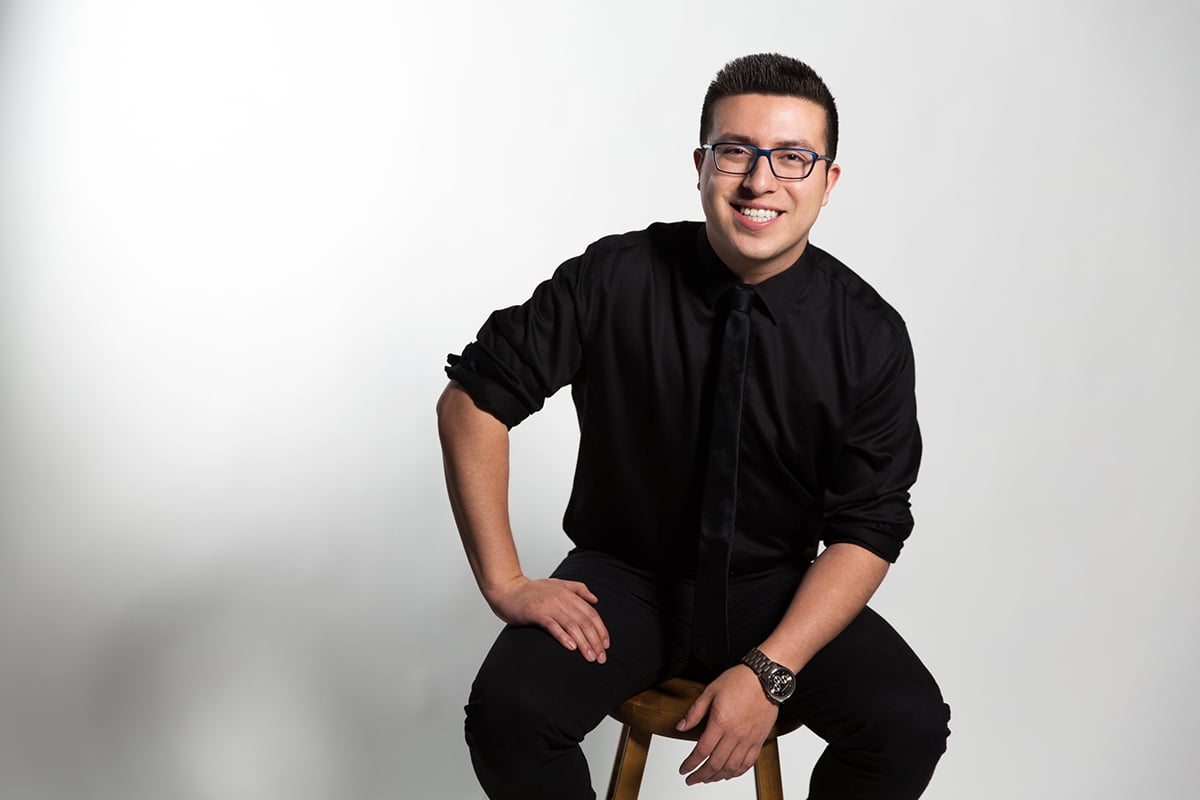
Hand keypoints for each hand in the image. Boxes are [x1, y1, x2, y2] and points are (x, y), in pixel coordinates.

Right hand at [485, 576, 609, 662]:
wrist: (507, 589)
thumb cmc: (531, 590)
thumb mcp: (558, 584)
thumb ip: (578, 589)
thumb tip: (595, 599)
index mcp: (568, 593)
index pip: (591, 613)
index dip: (601, 629)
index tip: (606, 645)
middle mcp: (561, 599)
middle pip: (584, 621)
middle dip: (595, 641)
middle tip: (601, 658)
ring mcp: (548, 606)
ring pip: (572, 625)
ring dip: (583, 643)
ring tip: (590, 657)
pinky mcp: (536, 613)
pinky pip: (552, 626)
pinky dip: (563, 636)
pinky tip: (571, 647)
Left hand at [676, 665, 778, 784]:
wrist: (766, 678)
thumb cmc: (739, 680)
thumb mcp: (710, 691)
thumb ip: (695, 712)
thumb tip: (681, 726)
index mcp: (720, 722)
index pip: (701, 751)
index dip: (690, 764)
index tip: (684, 769)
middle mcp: (735, 734)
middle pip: (715, 764)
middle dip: (701, 775)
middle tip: (692, 779)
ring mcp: (748, 739)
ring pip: (731, 768)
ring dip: (718, 777)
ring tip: (708, 778)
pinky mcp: (759, 740)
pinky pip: (748, 763)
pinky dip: (737, 772)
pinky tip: (729, 774)